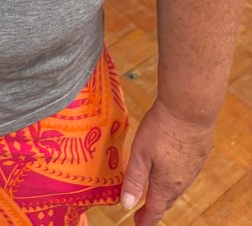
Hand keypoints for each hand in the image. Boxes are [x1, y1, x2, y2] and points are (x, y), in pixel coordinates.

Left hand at [120, 98, 213, 225]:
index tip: (137, 224)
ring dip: (164, 193)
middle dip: (154, 207)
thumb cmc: (162, 130)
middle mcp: (181, 181)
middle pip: (166, 201)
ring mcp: (192, 169)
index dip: (145, 220)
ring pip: (176, 188)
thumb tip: (127, 205)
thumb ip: (134, 179)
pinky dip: (174, 178)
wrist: (189, 110)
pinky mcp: (198, 156)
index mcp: (165, 184)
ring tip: (154, 192)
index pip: (155, 210)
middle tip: (143, 211)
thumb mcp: (140, 153)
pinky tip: (169, 169)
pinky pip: (184, 174)